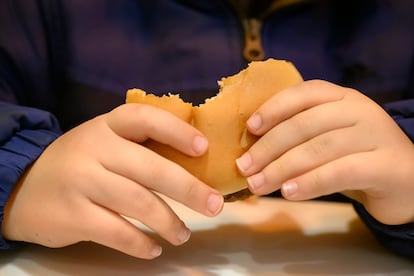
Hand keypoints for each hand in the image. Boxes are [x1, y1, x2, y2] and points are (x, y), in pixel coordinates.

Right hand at [3, 103, 223, 258]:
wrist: (24, 187)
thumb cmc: (80, 162)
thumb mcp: (104, 142)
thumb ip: (139, 147)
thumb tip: (193, 164)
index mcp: (107, 126)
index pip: (145, 118)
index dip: (177, 131)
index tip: (203, 149)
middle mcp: (95, 149)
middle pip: (151, 168)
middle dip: (189, 189)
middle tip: (214, 205)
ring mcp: (82, 182)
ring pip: (139, 203)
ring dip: (169, 222)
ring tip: (183, 234)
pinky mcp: (73, 215)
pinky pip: (117, 232)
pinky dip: (140, 243)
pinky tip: (153, 248)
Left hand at [236, 80, 413, 224]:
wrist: (407, 180)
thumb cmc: (355, 157)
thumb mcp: (328, 138)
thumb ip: (299, 137)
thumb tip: (252, 151)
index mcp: (342, 97)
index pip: (304, 93)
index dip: (273, 108)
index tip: (250, 128)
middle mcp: (359, 110)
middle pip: (305, 124)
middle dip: (268, 147)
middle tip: (244, 167)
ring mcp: (375, 135)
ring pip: (319, 148)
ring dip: (282, 168)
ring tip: (258, 184)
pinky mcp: (385, 165)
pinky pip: (341, 172)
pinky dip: (310, 182)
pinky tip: (289, 192)